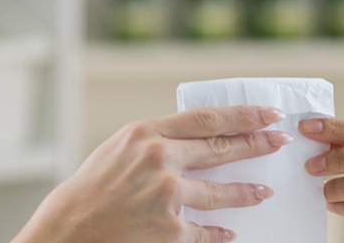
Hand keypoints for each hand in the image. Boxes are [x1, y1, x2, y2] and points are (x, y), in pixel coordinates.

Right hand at [14, 106, 291, 242]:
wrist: (65, 232)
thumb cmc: (88, 192)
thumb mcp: (118, 151)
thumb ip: (155, 142)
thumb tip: (196, 138)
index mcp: (145, 133)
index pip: (206, 119)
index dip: (243, 116)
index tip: (268, 114)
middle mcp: (159, 159)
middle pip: (221, 149)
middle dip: (256, 145)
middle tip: (278, 141)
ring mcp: (166, 194)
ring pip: (220, 192)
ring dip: (246, 192)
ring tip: (263, 192)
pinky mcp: (169, 229)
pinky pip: (206, 230)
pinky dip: (219, 232)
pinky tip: (230, 232)